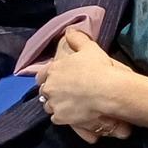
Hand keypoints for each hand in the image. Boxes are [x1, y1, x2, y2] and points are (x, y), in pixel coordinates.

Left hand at [30, 28, 140, 143]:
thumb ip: (76, 38)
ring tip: (68, 103)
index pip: (41, 75)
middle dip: (51, 91)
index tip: (55, 78)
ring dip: (55, 104)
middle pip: (44, 91)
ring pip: (48, 105)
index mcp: (53, 69)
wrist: (106, 90)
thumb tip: (69, 29)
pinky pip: (56, 118)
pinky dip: (62, 116)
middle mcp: (49, 87)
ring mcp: (54, 104)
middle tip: (63, 91)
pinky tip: (71, 113)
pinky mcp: (60, 118)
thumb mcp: (88, 48)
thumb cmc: (97, 67)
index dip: (47, 77)